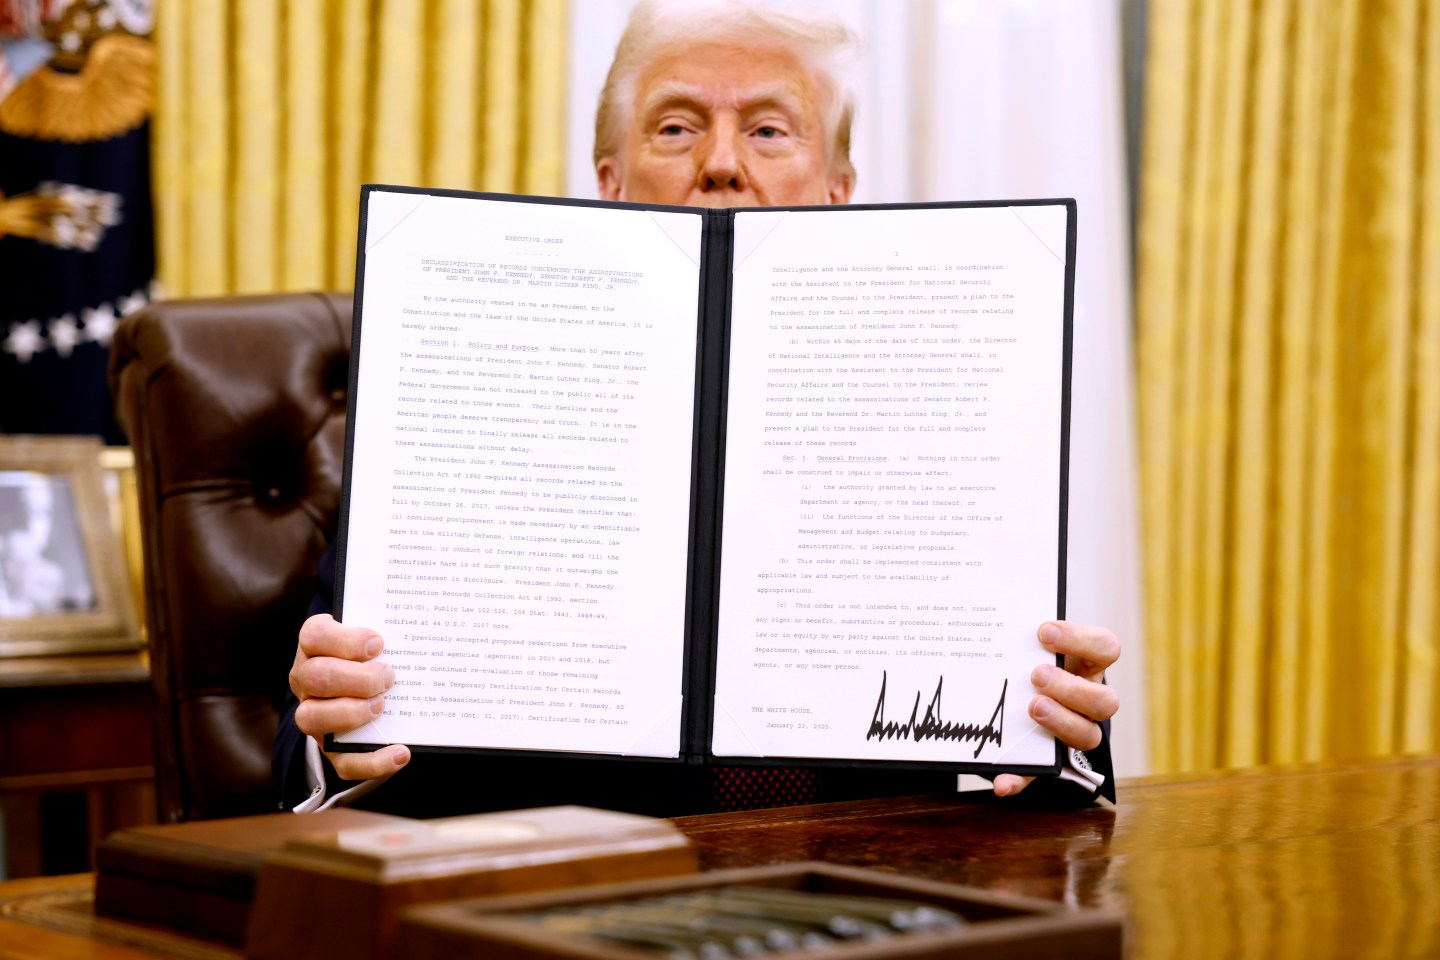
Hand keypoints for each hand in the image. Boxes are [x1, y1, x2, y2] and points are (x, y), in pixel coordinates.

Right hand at [289, 613, 410, 780]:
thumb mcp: (375, 638)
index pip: (314, 636)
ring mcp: (314, 715)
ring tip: (382, 706)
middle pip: (315, 676)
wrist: (365, 686)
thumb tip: (426, 633)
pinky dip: (374, 761)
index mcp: (315, 645)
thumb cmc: (373, 655)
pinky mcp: (331, 748)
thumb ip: (390, 632)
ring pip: (311, 717)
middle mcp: (306, 679)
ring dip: (352, 713)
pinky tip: (401, 752)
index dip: (345, 641)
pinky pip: (343, 763)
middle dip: (357, 678)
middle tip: (388, 677)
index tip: (378, 645)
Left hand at [993, 620, 1119, 797]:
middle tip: (1038, 675)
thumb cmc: (1029, 662)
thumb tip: (1011, 627)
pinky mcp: (1049, 761)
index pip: (1105, 648)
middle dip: (1072, 688)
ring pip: (1088, 737)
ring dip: (1061, 724)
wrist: (1022, 694)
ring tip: (1032, 708)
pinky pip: (1039, 775)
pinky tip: (1002, 782)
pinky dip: (1019, 780)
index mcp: (1087, 666)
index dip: (1081, 639)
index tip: (1044, 631)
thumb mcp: (1032, 647)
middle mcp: (1089, 701)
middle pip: (1106, 701)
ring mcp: (1074, 730)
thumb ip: (1022, 639)